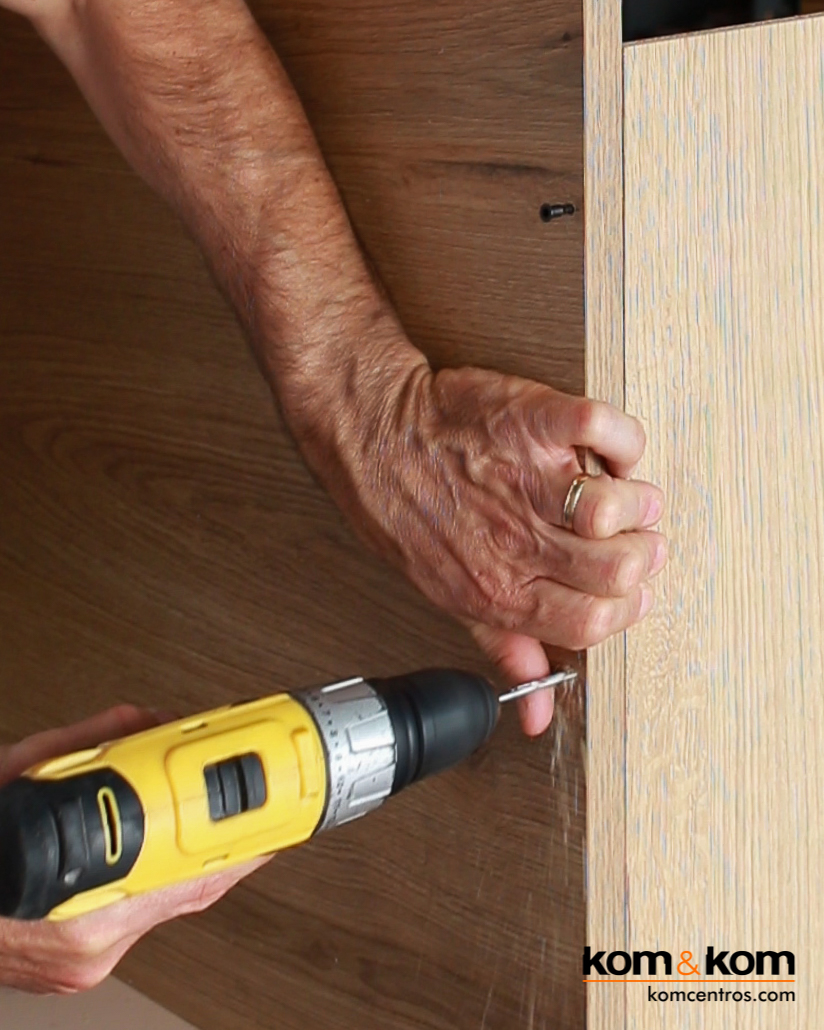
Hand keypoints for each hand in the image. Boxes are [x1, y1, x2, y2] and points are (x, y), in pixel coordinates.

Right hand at [0, 706, 268, 994]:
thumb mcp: (15, 774)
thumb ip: (85, 745)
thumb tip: (142, 722)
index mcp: (77, 900)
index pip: (184, 865)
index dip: (240, 835)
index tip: (278, 810)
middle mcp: (88, 942)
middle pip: (192, 890)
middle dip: (237, 844)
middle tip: (276, 808)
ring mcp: (85, 961)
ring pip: (173, 907)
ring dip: (206, 861)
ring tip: (241, 824)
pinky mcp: (80, 965)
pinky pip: (145, 918)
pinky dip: (167, 880)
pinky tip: (183, 854)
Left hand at [298, 364, 666, 736]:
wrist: (368, 435)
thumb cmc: (404, 510)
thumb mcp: (449, 593)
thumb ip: (506, 647)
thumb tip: (538, 717)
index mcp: (500, 590)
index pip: (593, 622)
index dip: (626, 609)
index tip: (631, 589)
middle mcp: (515, 541)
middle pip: (618, 570)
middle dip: (642, 555)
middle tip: (635, 537)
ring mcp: (525, 480)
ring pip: (617, 508)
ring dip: (636, 500)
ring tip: (621, 492)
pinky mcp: (532, 421)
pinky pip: (607, 430)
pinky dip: (623, 440)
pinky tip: (606, 448)